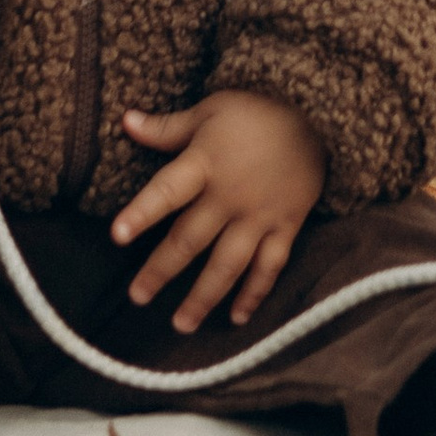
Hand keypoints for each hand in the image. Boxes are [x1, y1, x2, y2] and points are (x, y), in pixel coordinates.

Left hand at [113, 90, 326, 330]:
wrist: (318, 115)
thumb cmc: (256, 112)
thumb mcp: (210, 110)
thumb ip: (167, 127)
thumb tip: (124, 121)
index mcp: (206, 163)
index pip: (168, 191)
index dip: (142, 212)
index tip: (117, 236)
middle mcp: (230, 195)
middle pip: (190, 239)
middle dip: (162, 270)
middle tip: (137, 297)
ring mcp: (259, 215)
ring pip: (228, 263)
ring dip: (203, 296)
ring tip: (181, 324)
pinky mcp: (285, 226)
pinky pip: (269, 266)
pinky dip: (254, 293)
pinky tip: (237, 318)